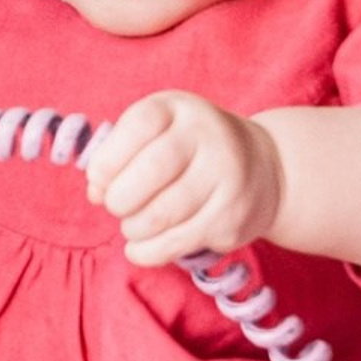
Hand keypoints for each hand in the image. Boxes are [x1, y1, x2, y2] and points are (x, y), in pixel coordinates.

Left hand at [85, 91, 283, 268]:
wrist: (265, 168)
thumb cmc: (190, 150)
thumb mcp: (156, 135)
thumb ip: (118, 155)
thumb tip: (95, 192)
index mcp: (180, 109)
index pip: (138, 126)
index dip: (107, 159)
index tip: (99, 179)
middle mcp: (209, 136)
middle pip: (152, 170)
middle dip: (119, 198)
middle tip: (116, 206)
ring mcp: (227, 176)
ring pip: (164, 213)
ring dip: (133, 227)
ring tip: (131, 225)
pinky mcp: (233, 216)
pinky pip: (180, 242)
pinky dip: (149, 251)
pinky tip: (139, 248)